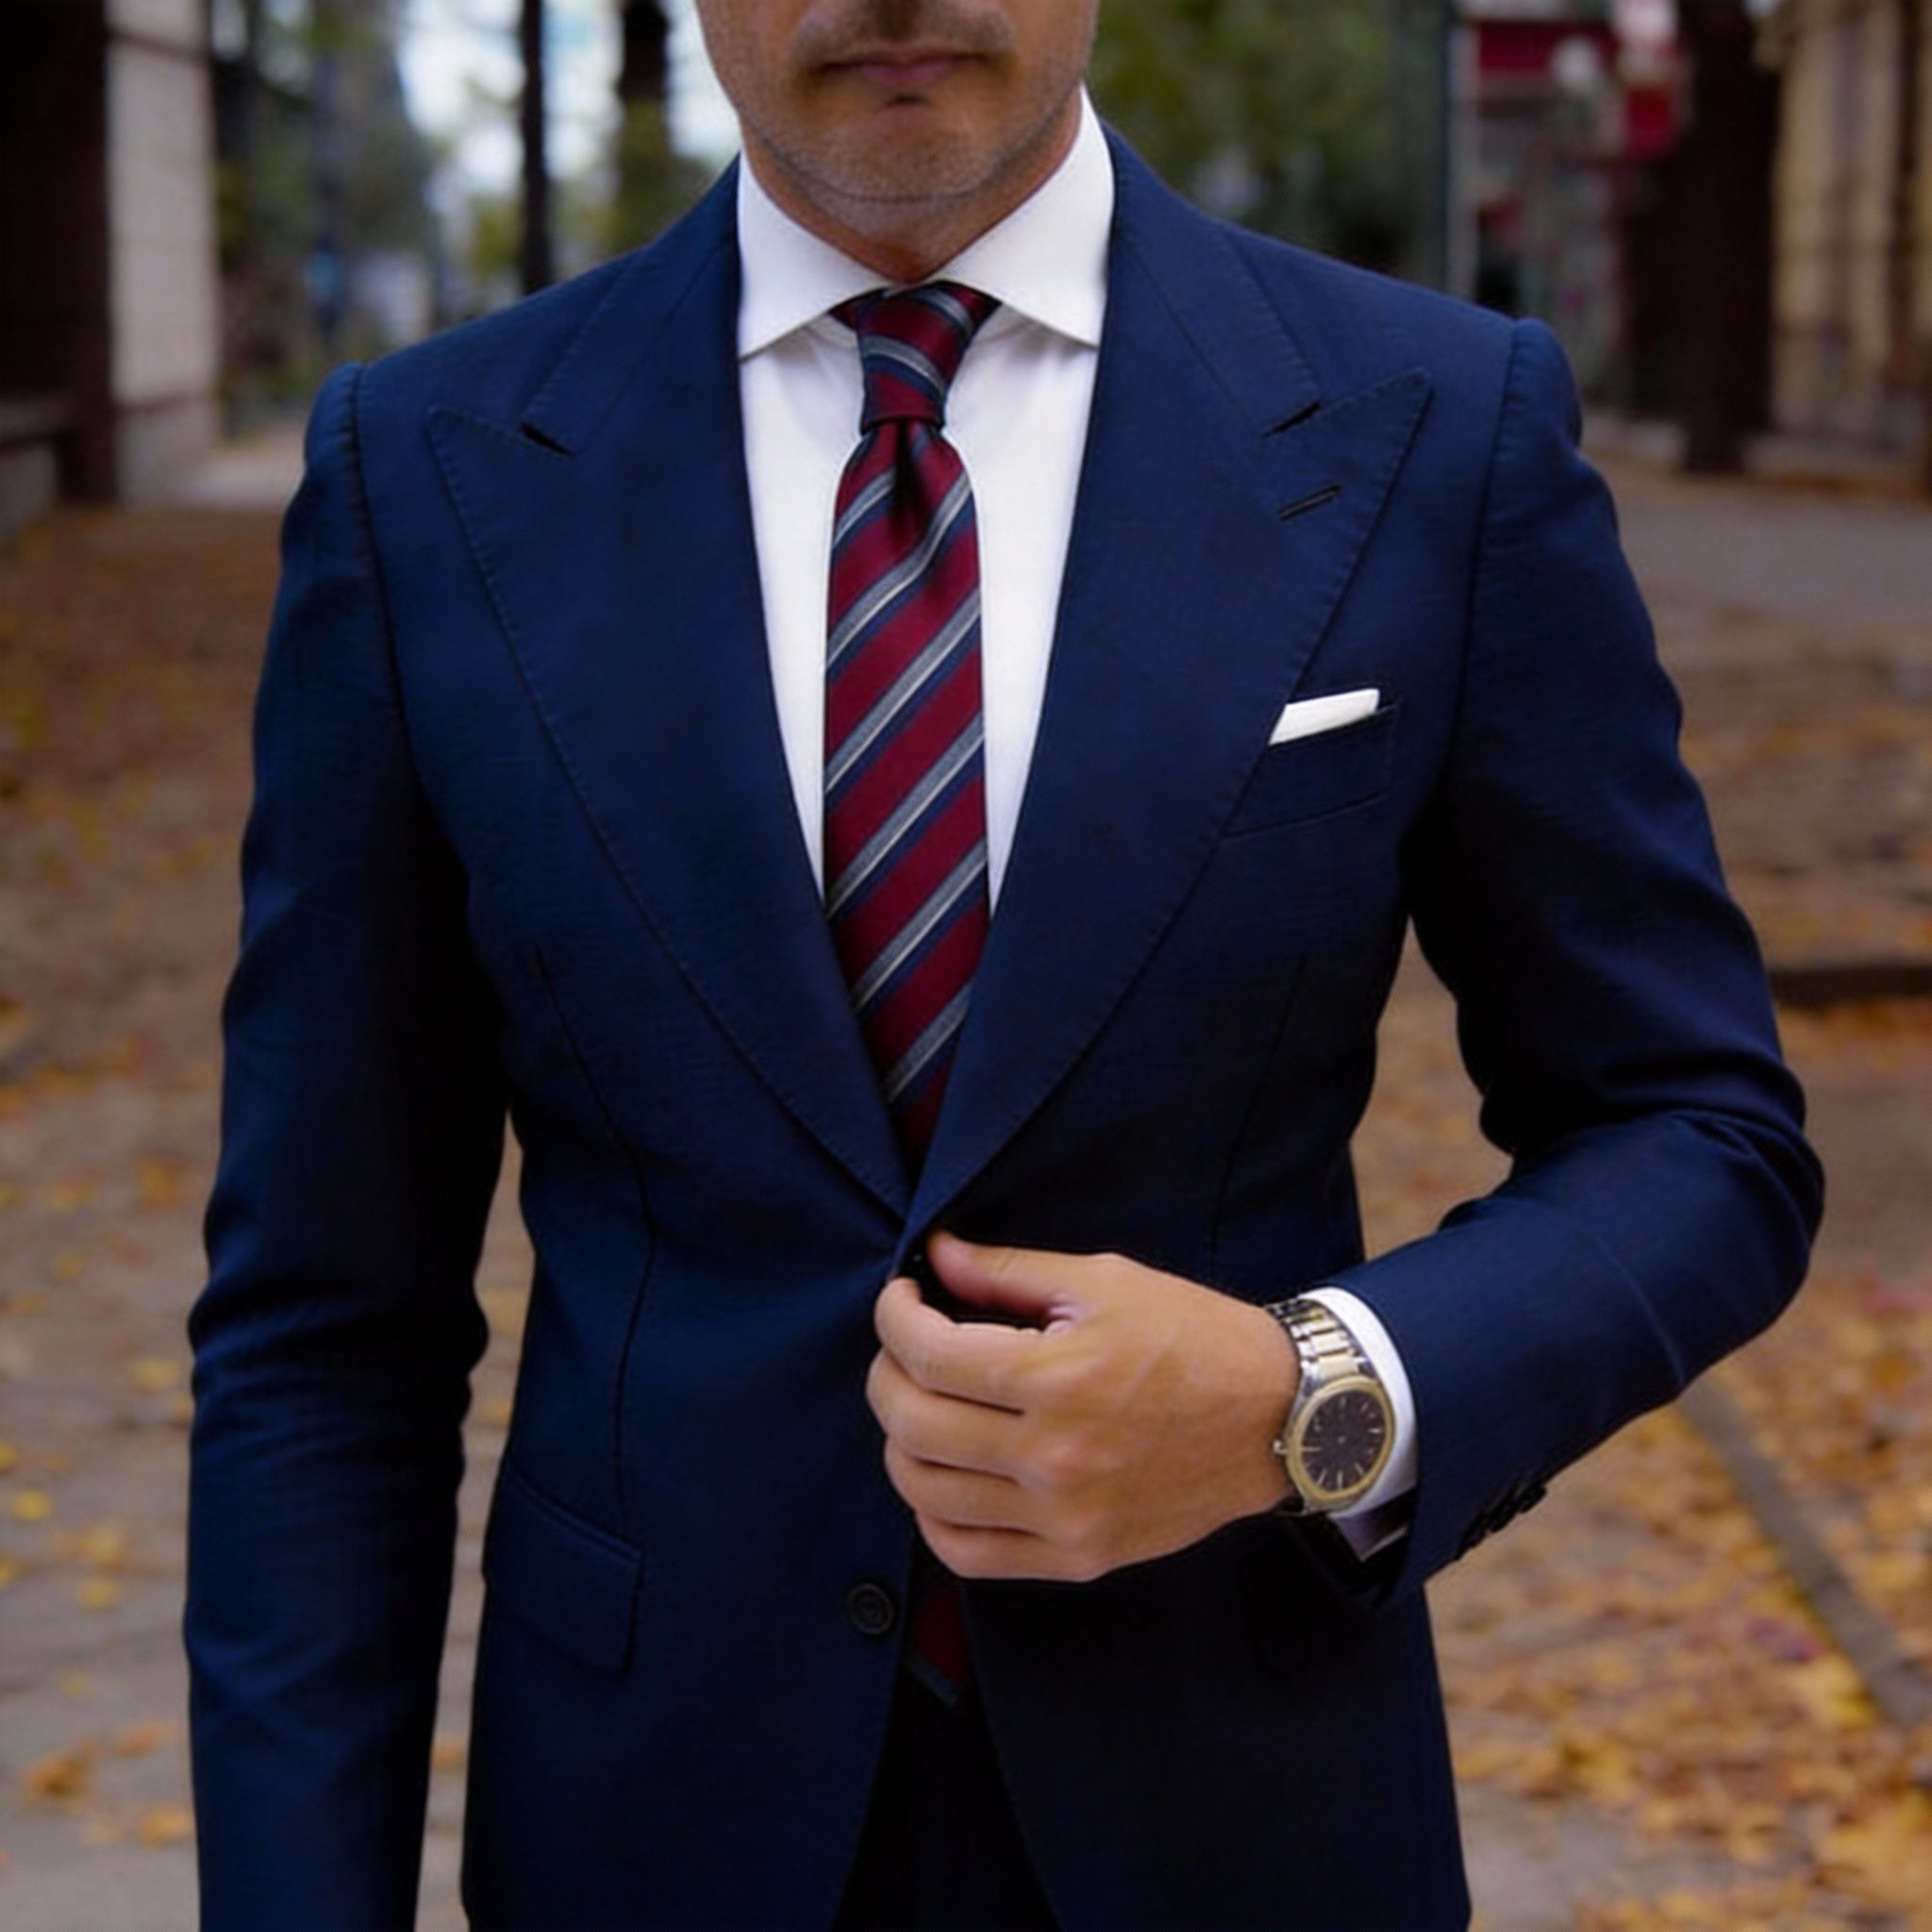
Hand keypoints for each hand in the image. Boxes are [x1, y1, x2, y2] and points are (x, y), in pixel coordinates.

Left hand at [865, 1231, 1297, 1582]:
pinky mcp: (1077, 1557)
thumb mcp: (1105, 1281)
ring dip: (902, 1440)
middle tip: (904, 1346)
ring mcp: (1063, 1518)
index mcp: (1060, 1378)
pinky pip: (967, 1553)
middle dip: (886, 1373)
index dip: (893, 1317)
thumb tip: (937, 1255)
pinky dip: (934, 1515)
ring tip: (923, 1403)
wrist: (1278, 1418)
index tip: (900, 1298)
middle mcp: (1054, 1457)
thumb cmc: (1195, 1337)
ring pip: (925, 1493)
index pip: (928, 1354)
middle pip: (912, 1424)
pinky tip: (947, 1472)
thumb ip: (1008, 1272)